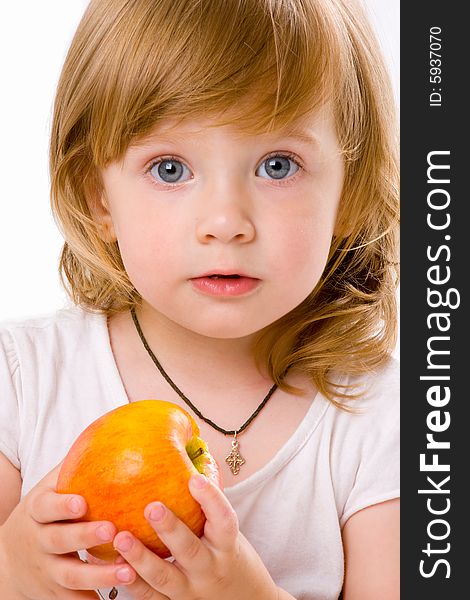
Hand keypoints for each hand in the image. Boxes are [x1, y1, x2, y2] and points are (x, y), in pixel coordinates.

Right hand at [0, 463, 136, 598]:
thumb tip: (107, 431)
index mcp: (38, 511)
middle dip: (84, 537)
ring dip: (99, 575)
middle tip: (112, 530)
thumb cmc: (43, 514)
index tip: (82, 503)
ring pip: (71, 575)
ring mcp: (46, 570)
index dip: (62, 506)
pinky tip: (124, 595)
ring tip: (128, 571)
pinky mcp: (55, 593)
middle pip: (59, 541)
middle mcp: (39, 541)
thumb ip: (74, 465)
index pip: (46, 507)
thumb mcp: (49, 489)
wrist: (9, 563)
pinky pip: (75, 599)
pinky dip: (94, 599)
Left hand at [112, 473, 278, 599]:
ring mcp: (190, 590)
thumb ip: (206, 505)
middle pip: (190, 550)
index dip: (211, 499)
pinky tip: (113, 564)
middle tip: (151, 507)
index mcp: (226, 545)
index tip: (194, 479)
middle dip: (170, 529)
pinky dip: (131, 582)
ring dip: (141, 558)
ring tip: (121, 537)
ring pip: (164, 577)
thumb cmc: (227, 553)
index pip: (223, 520)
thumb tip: (186, 453)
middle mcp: (210, 568)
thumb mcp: (225, 532)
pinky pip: (150, 596)